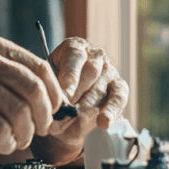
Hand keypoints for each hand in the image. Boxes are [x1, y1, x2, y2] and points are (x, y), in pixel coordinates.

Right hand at [0, 36, 65, 154]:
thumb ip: (7, 71)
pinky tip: (2, 144)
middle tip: (41, 129)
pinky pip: (1, 130)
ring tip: (17, 140)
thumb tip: (48, 96)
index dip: (55, 93)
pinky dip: (7, 143)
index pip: (40, 68)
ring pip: (20, 113)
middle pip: (35, 90)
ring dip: (25, 133)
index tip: (54, 110)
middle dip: (45, 115)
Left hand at [34, 37, 129, 162]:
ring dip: (89, 106)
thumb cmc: (54, 88)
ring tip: (78, 120)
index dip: (70, 77)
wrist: (68, 100)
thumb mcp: (48, 84)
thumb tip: (57, 112)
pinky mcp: (120, 87)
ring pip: (102, 87)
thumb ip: (52, 93)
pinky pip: (118, 98)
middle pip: (90, 71)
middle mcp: (95, 55)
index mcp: (74, 47)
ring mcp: (110, 70)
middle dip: (77, 94)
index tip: (63, 95)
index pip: (75, 56)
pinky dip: (110, 111)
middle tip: (66, 111)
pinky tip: (103, 122)